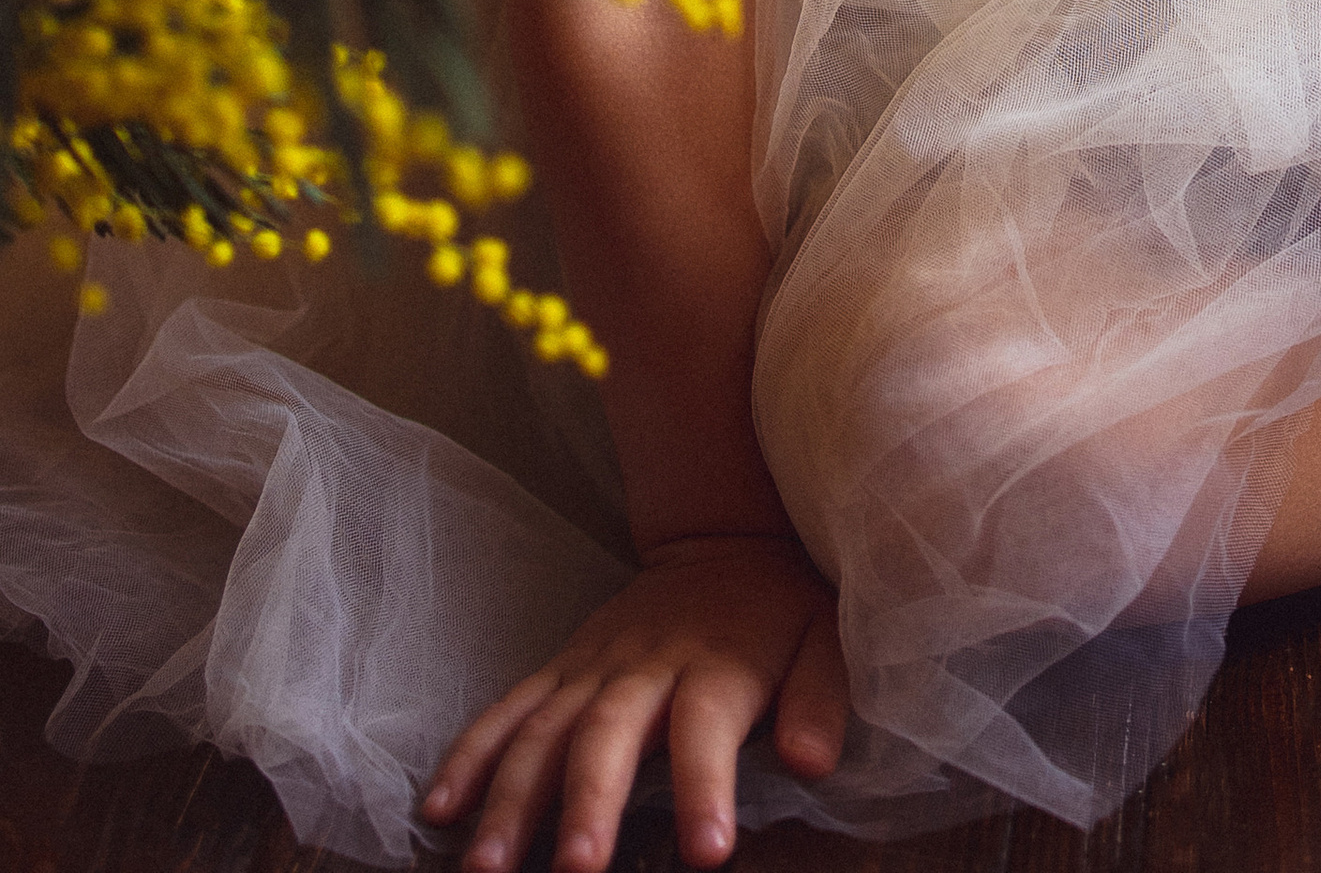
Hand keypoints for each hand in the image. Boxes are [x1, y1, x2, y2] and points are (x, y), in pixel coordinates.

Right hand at [420, 531, 849, 871]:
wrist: (727, 535)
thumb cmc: (783, 610)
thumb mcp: (826, 641)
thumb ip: (820, 700)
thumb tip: (811, 760)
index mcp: (718, 666)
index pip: (708, 728)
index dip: (705, 787)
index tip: (706, 851)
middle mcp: (646, 667)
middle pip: (608, 735)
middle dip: (588, 804)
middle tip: (575, 872)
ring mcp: (592, 666)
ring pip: (542, 731)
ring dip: (511, 798)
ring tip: (486, 868)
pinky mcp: (561, 668)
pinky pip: (507, 710)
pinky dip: (470, 756)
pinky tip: (440, 810)